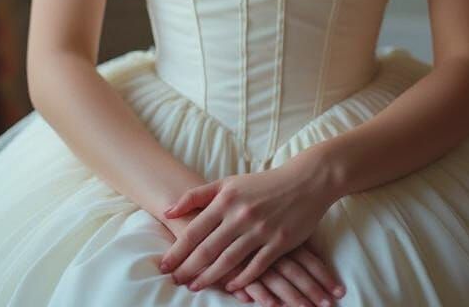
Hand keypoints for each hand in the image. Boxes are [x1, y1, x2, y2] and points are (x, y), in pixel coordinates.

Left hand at [157, 154, 336, 292]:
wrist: (304, 181)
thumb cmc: (262, 184)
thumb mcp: (229, 183)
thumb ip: (197, 195)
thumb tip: (167, 210)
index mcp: (226, 199)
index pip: (194, 230)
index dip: (177, 250)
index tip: (164, 265)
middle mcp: (241, 215)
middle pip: (207, 249)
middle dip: (188, 268)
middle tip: (174, 281)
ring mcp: (260, 230)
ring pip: (228, 261)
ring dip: (210, 277)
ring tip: (195, 287)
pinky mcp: (279, 242)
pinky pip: (256, 267)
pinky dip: (242, 279)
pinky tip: (230, 287)